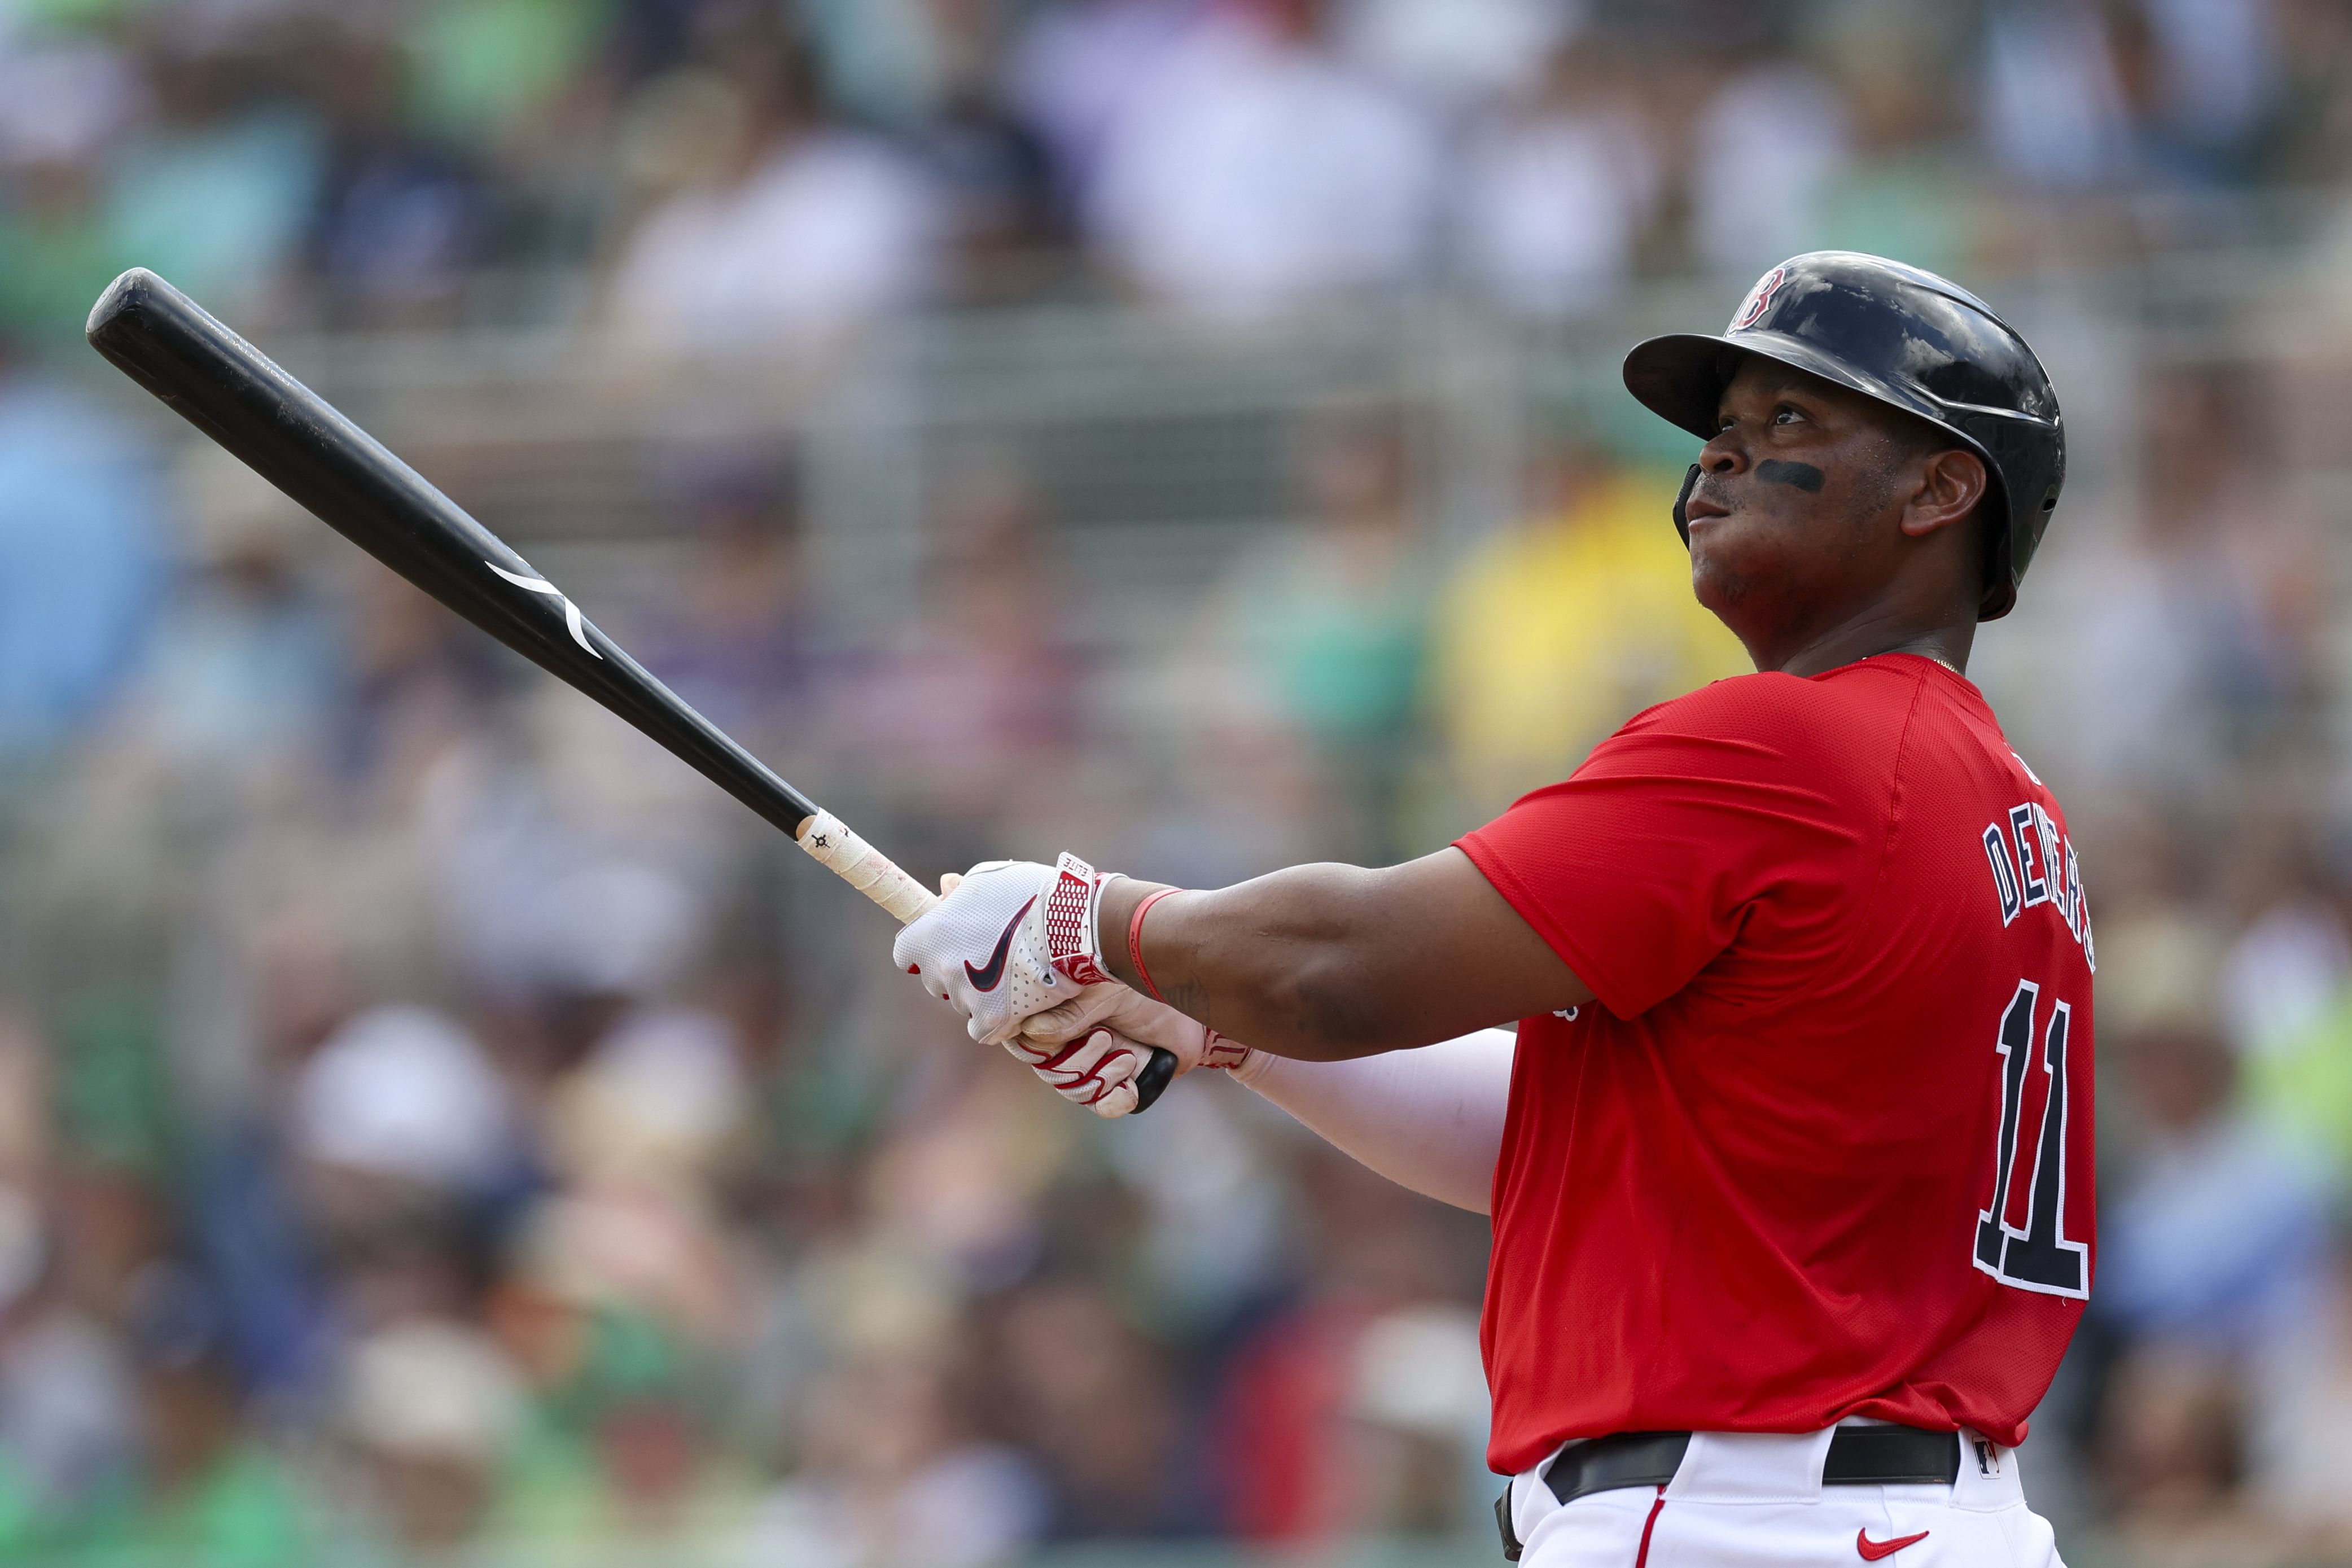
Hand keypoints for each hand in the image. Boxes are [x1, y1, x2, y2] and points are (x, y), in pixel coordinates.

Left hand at [891, 854, 1115, 1045]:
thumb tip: (945, 886)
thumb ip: (961, 891)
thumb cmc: (1030, 893)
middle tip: (987, 958)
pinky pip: (982, 1028)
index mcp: (931, 933)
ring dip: (978, 995)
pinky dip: (995, 1021)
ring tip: (1010, 976)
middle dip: (956, 971)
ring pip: (962, 1003)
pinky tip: (1013, 1004)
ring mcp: (965, 994)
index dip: (925, 950)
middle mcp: (941, 967)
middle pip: (936, 980)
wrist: (1071, 923)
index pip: (906, 953)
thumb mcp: (990, 879)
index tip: (944, 946)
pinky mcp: (991, 1016)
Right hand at [1009, 983, 1252, 1117]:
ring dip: (1103, 1077)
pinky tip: (1130, 1085)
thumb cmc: (1141, 984)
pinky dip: (1116, 1098)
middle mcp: (1067, 1041)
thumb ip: (1070, 1012)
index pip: (1025, 1044)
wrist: (1187, 1004)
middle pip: (1051, 1073)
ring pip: (1075, 1090)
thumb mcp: (1104, 991)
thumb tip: (1033, 1033)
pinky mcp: (1117, 1082)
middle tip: (1106, 1038)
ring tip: (1128, 1056)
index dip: (1040, 1051)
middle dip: (1080, 1062)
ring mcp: (1091, 1064)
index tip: (1060, 1040)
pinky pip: (1102, 1106)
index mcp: (1054, 1013)